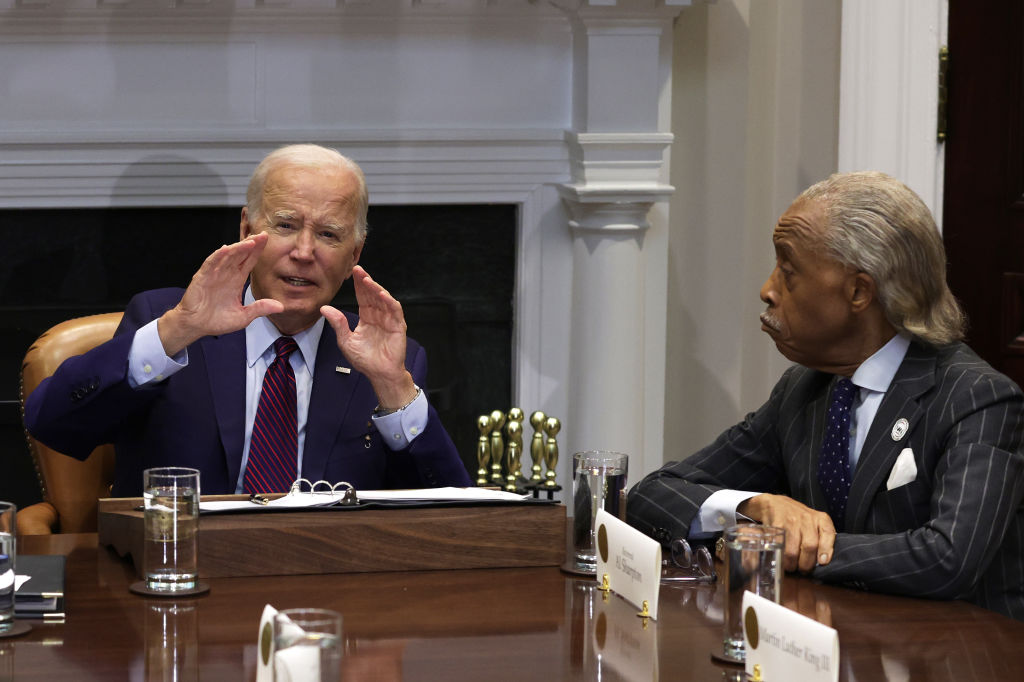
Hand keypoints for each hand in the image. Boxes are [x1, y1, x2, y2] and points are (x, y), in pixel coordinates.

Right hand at [157, 234, 283, 355]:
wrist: (196, 326)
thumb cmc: (216, 320)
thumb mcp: (243, 316)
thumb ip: (260, 309)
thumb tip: (281, 307)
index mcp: (236, 280)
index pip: (249, 261)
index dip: (257, 250)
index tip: (267, 239)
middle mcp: (226, 273)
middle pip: (240, 254)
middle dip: (251, 244)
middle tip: (263, 235)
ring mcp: (214, 274)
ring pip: (227, 256)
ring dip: (238, 248)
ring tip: (250, 242)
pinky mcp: (202, 278)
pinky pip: (211, 264)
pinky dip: (218, 256)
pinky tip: (226, 249)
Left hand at [321, 266, 416, 407]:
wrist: (379, 374)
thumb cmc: (365, 360)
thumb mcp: (346, 341)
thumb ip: (337, 324)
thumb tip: (324, 308)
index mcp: (367, 317)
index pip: (363, 297)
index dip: (358, 285)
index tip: (352, 272)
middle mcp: (379, 316)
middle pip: (373, 294)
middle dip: (366, 281)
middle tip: (358, 269)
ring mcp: (390, 319)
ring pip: (384, 299)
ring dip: (376, 288)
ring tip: (367, 280)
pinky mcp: (398, 326)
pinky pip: (395, 310)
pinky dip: (389, 301)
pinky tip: (382, 294)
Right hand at [737, 494, 836, 572]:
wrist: (774, 504)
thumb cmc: (797, 518)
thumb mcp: (814, 523)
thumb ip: (822, 539)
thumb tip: (823, 562)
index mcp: (820, 518)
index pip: (828, 533)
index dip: (826, 549)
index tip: (823, 562)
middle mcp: (807, 518)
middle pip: (810, 546)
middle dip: (806, 564)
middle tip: (803, 570)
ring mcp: (791, 521)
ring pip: (793, 550)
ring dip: (791, 564)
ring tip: (791, 567)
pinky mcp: (776, 524)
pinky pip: (779, 547)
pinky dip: (780, 557)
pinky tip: (781, 559)